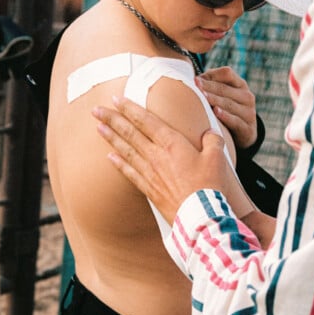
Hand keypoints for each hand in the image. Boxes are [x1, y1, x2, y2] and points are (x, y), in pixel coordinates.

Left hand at [93, 96, 231, 223]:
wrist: (198, 215)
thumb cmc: (208, 186)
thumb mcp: (217, 158)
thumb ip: (212, 141)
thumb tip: (209, 133)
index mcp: (172, 143)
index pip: (146, 121)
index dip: (130, 108)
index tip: (117, 99)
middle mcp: (156, 156)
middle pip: (130, 133)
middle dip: (112, 119)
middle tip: (96, 110)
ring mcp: (150, 172)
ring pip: (126, 150)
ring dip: (111, 137)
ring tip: (98, 127)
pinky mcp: (148, 189)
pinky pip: (129, 172)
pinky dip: (118, 163)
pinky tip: (109, 157)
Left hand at [195, 66, 256, 149]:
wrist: (245, 134)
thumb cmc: (227, 110)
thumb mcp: (223, 96)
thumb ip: (211, 85)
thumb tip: (194, 80)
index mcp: (240, 85)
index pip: (227, 73)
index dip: (212, 75)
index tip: (196, 79)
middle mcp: (246, 96)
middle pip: (225, 89)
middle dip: (209, 87)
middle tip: (195, 87)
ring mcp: (249, 113)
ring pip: (229, 104)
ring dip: (215, 100)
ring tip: (203, 97)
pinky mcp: (248, 129)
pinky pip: (236, 121)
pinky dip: (225, 116)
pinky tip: (215, 112)